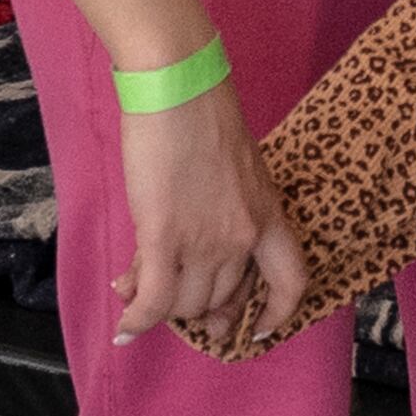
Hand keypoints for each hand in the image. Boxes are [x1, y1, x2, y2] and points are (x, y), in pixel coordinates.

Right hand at [108, 77, 307, 353]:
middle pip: (223, 297)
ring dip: (162, 306)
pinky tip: (125, 327)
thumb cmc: (203, 114)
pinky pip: (155, 297)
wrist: (179, 87)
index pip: (291, 282)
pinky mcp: (163, 235)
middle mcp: (242, 236)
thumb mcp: (232, 169)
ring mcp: (204, 240)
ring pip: (187, 303)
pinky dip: (138, 318)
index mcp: (268, 214)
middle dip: (198, 307)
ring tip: (133, 290)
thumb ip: (222, 210)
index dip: (277, 312)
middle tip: (173, 302)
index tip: (259, 328)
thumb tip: (187, 241)